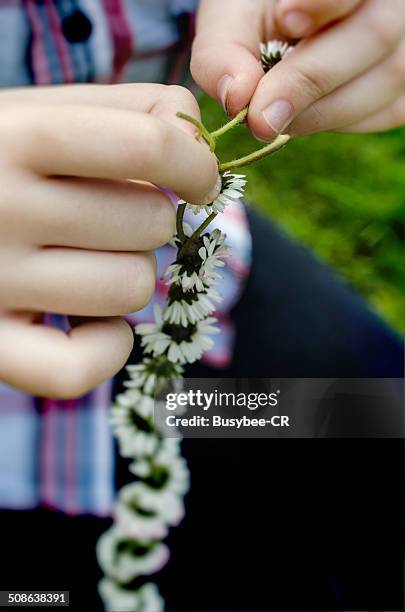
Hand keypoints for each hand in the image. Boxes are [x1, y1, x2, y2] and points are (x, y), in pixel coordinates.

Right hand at [0, 84, 218, 397]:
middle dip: (149, 219)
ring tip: (86, 259)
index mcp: (15, 135)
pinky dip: (106, 346)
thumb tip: (196, 142)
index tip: (198, 180)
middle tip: (108, 217)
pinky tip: (88, 321)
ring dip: (129, 274)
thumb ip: (127, 109)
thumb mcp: (43, 112)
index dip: (196, 164)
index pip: (149, 145)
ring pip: (131, 288)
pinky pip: (80, 368)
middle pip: (151, 224)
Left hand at [191, 0, 404, 137]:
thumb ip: (224, 53)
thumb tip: (237, 98)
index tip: (287, 18)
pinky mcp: (403, 89)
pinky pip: (384, 113)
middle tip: (260, 115)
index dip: (326, 1)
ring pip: (383, 82)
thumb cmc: (256, 18)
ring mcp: (404, 48)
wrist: (281, 30)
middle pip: (374, 36)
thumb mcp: (232, 20)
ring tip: (275, 114)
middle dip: (308, 81)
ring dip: (319, 112)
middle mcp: (392, 6)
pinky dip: (338, 121)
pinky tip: (305, 114)